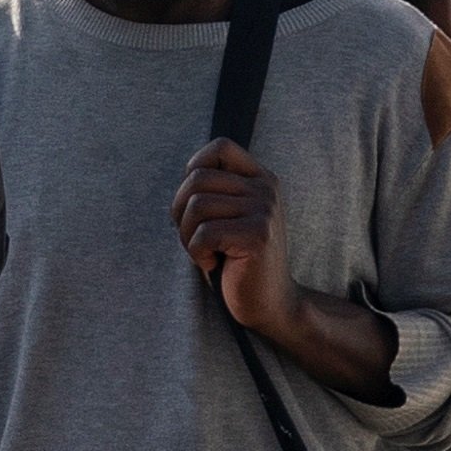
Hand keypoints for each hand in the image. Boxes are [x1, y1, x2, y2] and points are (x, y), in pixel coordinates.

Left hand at [172, 140, 296, 336]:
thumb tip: (185, 175)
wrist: (270, 304)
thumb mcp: (228, 217)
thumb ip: (215, 191)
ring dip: (186, 235)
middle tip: (191, 237)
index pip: (220, 146)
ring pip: (196, 206)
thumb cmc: (237, 261)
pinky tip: (212, 264)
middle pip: (198, 178)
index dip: (195, 167)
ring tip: (202, 252)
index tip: (193, 201)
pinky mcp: (257, 236)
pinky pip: (203, 234)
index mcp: (261, 179)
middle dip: (180, 211)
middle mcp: (266, 189)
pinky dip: (196, 253)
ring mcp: (264, 211)